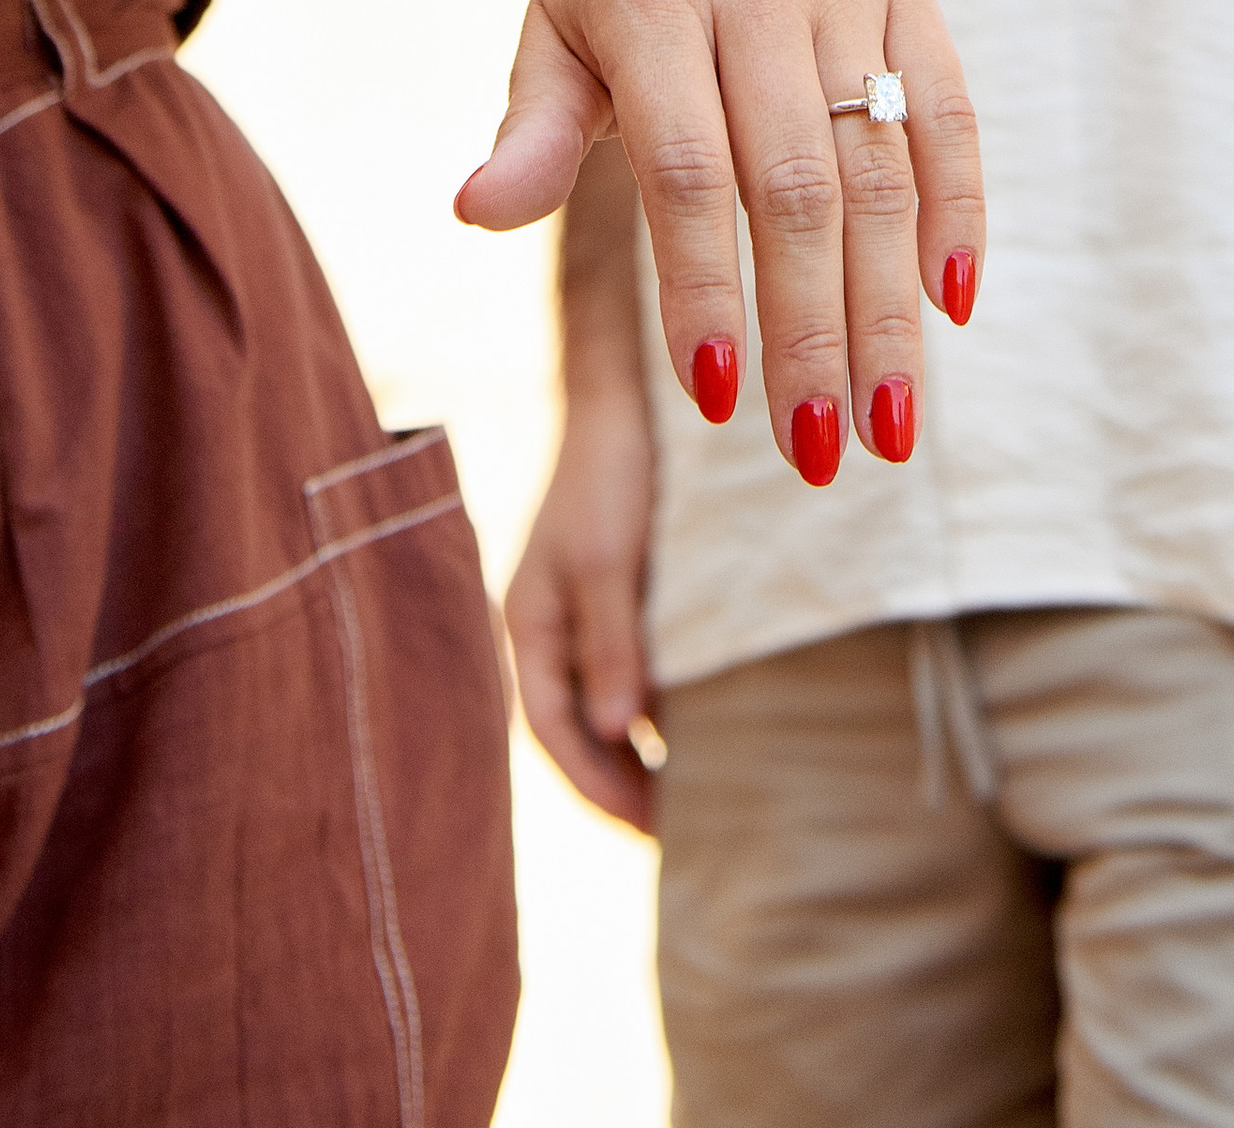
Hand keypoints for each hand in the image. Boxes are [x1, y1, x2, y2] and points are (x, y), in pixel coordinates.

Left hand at [454, 0, 984, 489]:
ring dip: (889, 306)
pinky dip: (958, 210)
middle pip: (796, 185)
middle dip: (812, 331)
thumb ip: (527, 131)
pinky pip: (949, 111)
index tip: (719, 401)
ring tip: (890, 423)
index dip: (705, 287)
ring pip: (881, 164)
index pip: (685, 171)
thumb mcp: (546, 39)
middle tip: (820, 453)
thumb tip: (475, 213)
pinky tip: (951, 307)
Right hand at [505, 388, 658, 832]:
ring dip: (641, 755)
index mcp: (531, 624)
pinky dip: (659, 713)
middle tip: (681, 834)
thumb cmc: (608, 472)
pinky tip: (702, 732)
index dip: (596, 786)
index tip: (650, 828)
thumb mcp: (606, 558)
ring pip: (608, 708)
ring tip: (698, 799)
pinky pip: (635, 675)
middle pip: (577, 731)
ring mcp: (587, 616)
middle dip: (620, 786)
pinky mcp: (623, 600)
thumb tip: (614, 730)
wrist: (628, 398)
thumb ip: (610, 642)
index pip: (552, 730)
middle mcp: (554, 630)